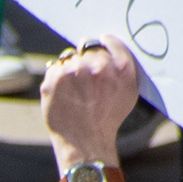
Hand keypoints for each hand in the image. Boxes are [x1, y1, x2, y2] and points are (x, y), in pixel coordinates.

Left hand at [38, 40, 148, 168]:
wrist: (86, 142)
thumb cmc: (108, 117)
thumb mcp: (129, 90)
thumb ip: (121, 62)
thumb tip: (105, 39)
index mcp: (120, 67)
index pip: (106, 40)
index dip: (100, 46)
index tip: (96, 54)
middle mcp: (98, 67)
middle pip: (87, 48)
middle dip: (85, 60)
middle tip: (85, 83)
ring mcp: (74, 72)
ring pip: (69, 57)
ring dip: (70, 69)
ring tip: (75, 92)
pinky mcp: (54, 80)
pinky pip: (54, 68)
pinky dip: (57, 78)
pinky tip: (64, 95)